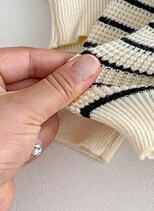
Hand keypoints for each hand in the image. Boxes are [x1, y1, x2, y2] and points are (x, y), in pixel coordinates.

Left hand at [0, 48, 100, 210]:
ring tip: (31, 138)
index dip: (61, 62)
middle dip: (52, 98)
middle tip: (75, 97)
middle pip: (38, 82)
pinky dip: (37, 141)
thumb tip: (86, 66)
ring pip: (41, 109)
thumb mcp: (25, 111)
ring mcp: (0, 120)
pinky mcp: (7, 142)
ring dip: (43, 125)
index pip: (30, 57)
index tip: (88, 67)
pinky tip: (25, 152)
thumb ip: (60, 87)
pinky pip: (36, 130)